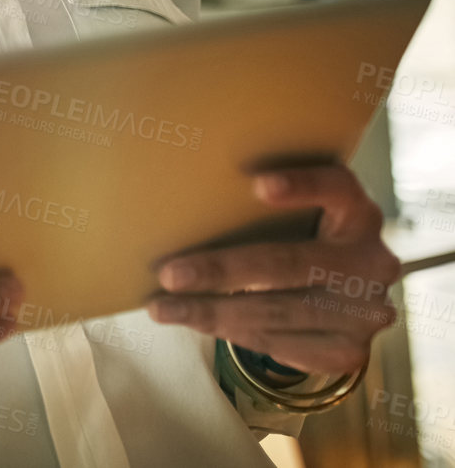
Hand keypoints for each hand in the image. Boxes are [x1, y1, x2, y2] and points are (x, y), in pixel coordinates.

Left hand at [145, 163, 401, 375]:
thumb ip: (258, 208)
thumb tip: (176, 206)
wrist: (337, 299)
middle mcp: (372, 261)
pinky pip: (280, 345)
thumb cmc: (296, 240)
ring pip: (278, 312)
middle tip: (168, 274)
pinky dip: (231, 334)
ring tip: (162, 308)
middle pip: (290, 262)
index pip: (338, 188)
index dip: (302, 185)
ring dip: (211, 312)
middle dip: (222, 270)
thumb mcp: (295, 218)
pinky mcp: (350, 350)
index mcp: (358, 213)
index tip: (257, 185)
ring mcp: (366, 311)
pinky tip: (196, 323)